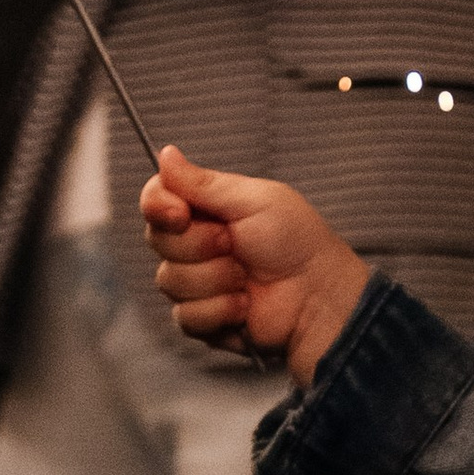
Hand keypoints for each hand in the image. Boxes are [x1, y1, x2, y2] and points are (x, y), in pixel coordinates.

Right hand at [141, 145, 370, 374]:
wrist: (318, 295)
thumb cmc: (297, 242)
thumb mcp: (254, 200)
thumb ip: (203, 182)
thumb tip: (166, 155)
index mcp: (205, 209)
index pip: (155, 200)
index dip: (160, 207)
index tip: (182, 214)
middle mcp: (195, 245)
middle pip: (157, 241)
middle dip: (200, 244)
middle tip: (235, 244)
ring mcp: (197, 283)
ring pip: (169, 281)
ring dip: (215, 279)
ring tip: (247, 277)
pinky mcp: (204, 319)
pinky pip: (185, 316)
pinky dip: (219, 310)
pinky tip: (244, 305)